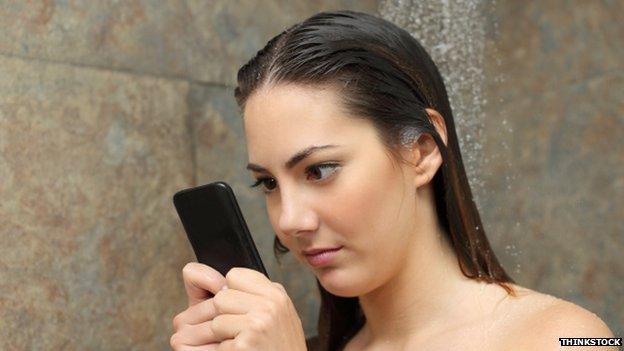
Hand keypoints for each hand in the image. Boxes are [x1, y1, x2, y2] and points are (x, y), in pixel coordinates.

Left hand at [171, 263, 307, 350]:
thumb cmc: (276, 350)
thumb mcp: (271, 316)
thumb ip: (247, 296)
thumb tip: (191, 272)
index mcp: (276, 294)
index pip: (235, 276)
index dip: (225, 294)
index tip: (226, 311)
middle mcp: (272, 304)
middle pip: (221, 298)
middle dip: (207, 316)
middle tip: (195, 330)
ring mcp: (260, 322)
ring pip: (215, 321)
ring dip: (204, 338)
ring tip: (199, 344)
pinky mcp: (247, 342)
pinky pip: (217, 344)